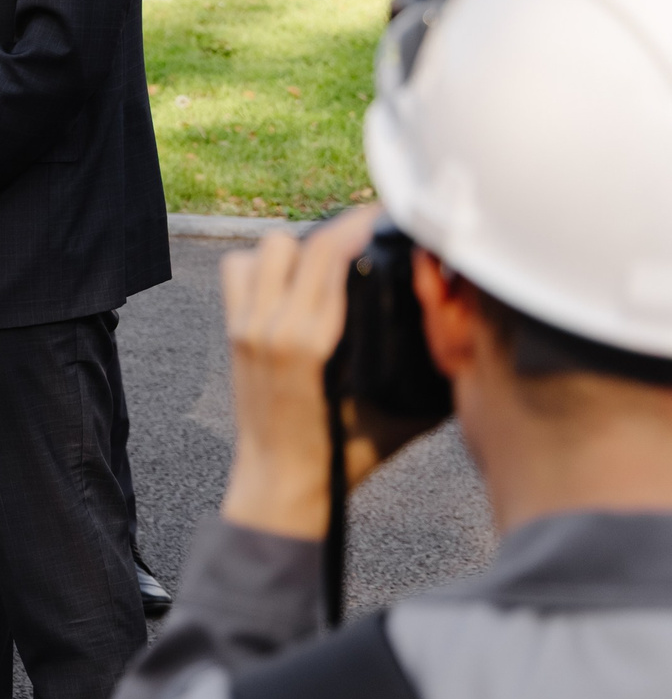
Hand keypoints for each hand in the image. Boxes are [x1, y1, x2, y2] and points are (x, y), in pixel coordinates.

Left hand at [217, 207, 429, 539]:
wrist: (283, 484)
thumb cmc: (347, 454)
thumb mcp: (400, 407)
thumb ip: (426, 363)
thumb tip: (466, 321)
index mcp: (308, 342)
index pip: (330, 253)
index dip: (362, 222)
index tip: (391, 214)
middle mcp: (270, 326)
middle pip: (300, 242)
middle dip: (341, 229)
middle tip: (373, 232)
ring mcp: (246, 327)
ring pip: (265, 249)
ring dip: (298, 247)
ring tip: (331, 259)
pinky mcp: (232, 331)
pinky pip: (239, 271)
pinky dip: (263, 264)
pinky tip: (294, 279)